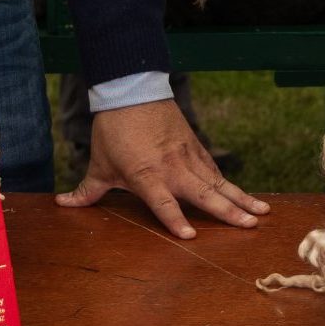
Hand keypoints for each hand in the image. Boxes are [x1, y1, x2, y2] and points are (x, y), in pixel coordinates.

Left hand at [55, 98, 268, 239]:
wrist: (132, 89)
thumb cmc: (113, 129)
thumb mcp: (99, 163)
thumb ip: (87, 190)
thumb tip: (62, 204)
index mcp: (146, 175)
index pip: (162, 202)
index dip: (174, 219)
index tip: (190, 236)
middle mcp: (172, 167)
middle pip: (204, 193)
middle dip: (228, 211)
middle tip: (250, 226)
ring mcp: (187, 155)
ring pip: (217, 181)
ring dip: (240, 197)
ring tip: (262, 213)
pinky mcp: (194, 145)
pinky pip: (213, 169)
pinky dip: (228, 182)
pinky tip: (243, 195)